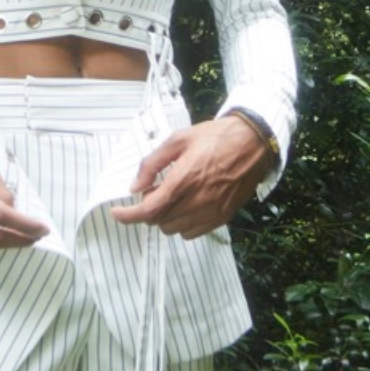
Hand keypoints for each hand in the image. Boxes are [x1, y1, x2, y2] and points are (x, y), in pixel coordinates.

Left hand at [109, 114, 268, 238]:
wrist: (253, 143)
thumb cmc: (214, 137)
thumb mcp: (178, 140)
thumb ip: (152, 164)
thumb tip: (135, 186)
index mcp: (183, 180)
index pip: (148, 210)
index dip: (128, 215)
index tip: (117, 213)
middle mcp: (196, 201)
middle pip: (158, 221)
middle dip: (149, 208)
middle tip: (155, 189)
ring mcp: (210, 212)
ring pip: (173, 229)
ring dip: (164, 217)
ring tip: (173, 196)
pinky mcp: (221, 218)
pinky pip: (191, 233)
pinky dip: (181, 224)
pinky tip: (187, 206)